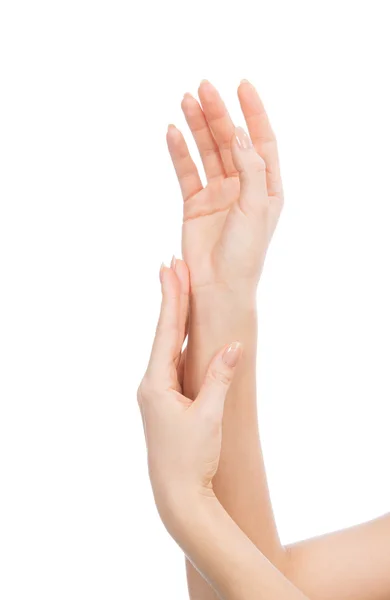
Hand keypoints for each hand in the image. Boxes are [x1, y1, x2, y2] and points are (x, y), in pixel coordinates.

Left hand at [137, 260, 241, 523]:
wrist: (178, 496)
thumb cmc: (192, 458)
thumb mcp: (210, 415)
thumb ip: (220, 377)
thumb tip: (233, 345)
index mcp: (156, 384)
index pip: (166, 332)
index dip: (172, 299)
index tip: (171, 269)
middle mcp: (152, 384)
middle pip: (164, 333)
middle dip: (172, 299)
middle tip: (173, 265)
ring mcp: (159, 393)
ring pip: (169, 347)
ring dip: (175, 317)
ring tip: (179, 288)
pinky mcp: (168, 401)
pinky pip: (175, 363)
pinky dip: (180, 341)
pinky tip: (185, 330)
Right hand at [166, 79, 283, 293]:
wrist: (218, 286)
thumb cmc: (245, 253)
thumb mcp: (255, 207)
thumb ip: (250, 169)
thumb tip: (240, 133)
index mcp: (266, 186)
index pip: (262, 140)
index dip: (253, 112)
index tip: (242, 85)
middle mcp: (243, 185)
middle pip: (230, 140)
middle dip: (218, 113)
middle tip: (204, 87)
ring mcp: (218, 193)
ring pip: (208, 151)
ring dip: (198, 126)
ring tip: (186, 101)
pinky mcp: (195, 203)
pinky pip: (187, 171)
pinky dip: (180, 152)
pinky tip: (173, 132)